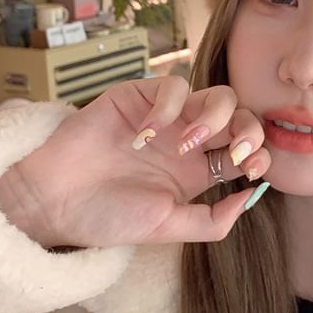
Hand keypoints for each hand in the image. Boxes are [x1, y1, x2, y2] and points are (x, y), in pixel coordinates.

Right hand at [0, 76, 271, 248]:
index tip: (251, 169)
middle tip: (236, 152)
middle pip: (242, 117)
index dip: (260, 155)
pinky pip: (174, 84)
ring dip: (214, 116)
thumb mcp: (167, 227)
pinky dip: (169, 106)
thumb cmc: (108, 217)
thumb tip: (252, 198)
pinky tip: (145, 134)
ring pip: (218, 95)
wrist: (53, 201)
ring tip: (186, 144)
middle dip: (249, 131)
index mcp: (200, 170)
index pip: (248, 151)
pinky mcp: (142, 96)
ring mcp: (169, 116)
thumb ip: (212, 220)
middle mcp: (190, 140)